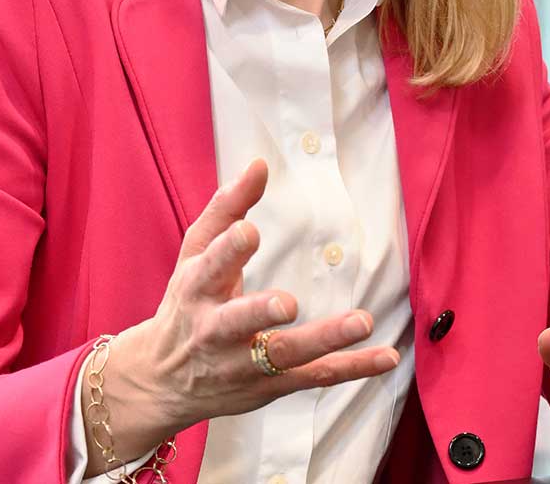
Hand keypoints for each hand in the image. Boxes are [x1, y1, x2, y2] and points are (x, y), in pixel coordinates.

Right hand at [92, 158, 399, 467]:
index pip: (211, 266)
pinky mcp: (270, 386)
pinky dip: (352, 368)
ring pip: (285, 354)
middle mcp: (217, 330)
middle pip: (240, 321)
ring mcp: (245, 363)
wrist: (163, 380)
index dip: (229, 250)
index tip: (248, 231)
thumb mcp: (193, 253)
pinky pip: (315, 376)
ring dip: (324, 339)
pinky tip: (385, 357)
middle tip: (287, 304)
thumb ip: (226, 208)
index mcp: (197, 288)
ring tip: (360, 321)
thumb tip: (259, 164)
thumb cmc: (186, 302)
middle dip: (261, 312)